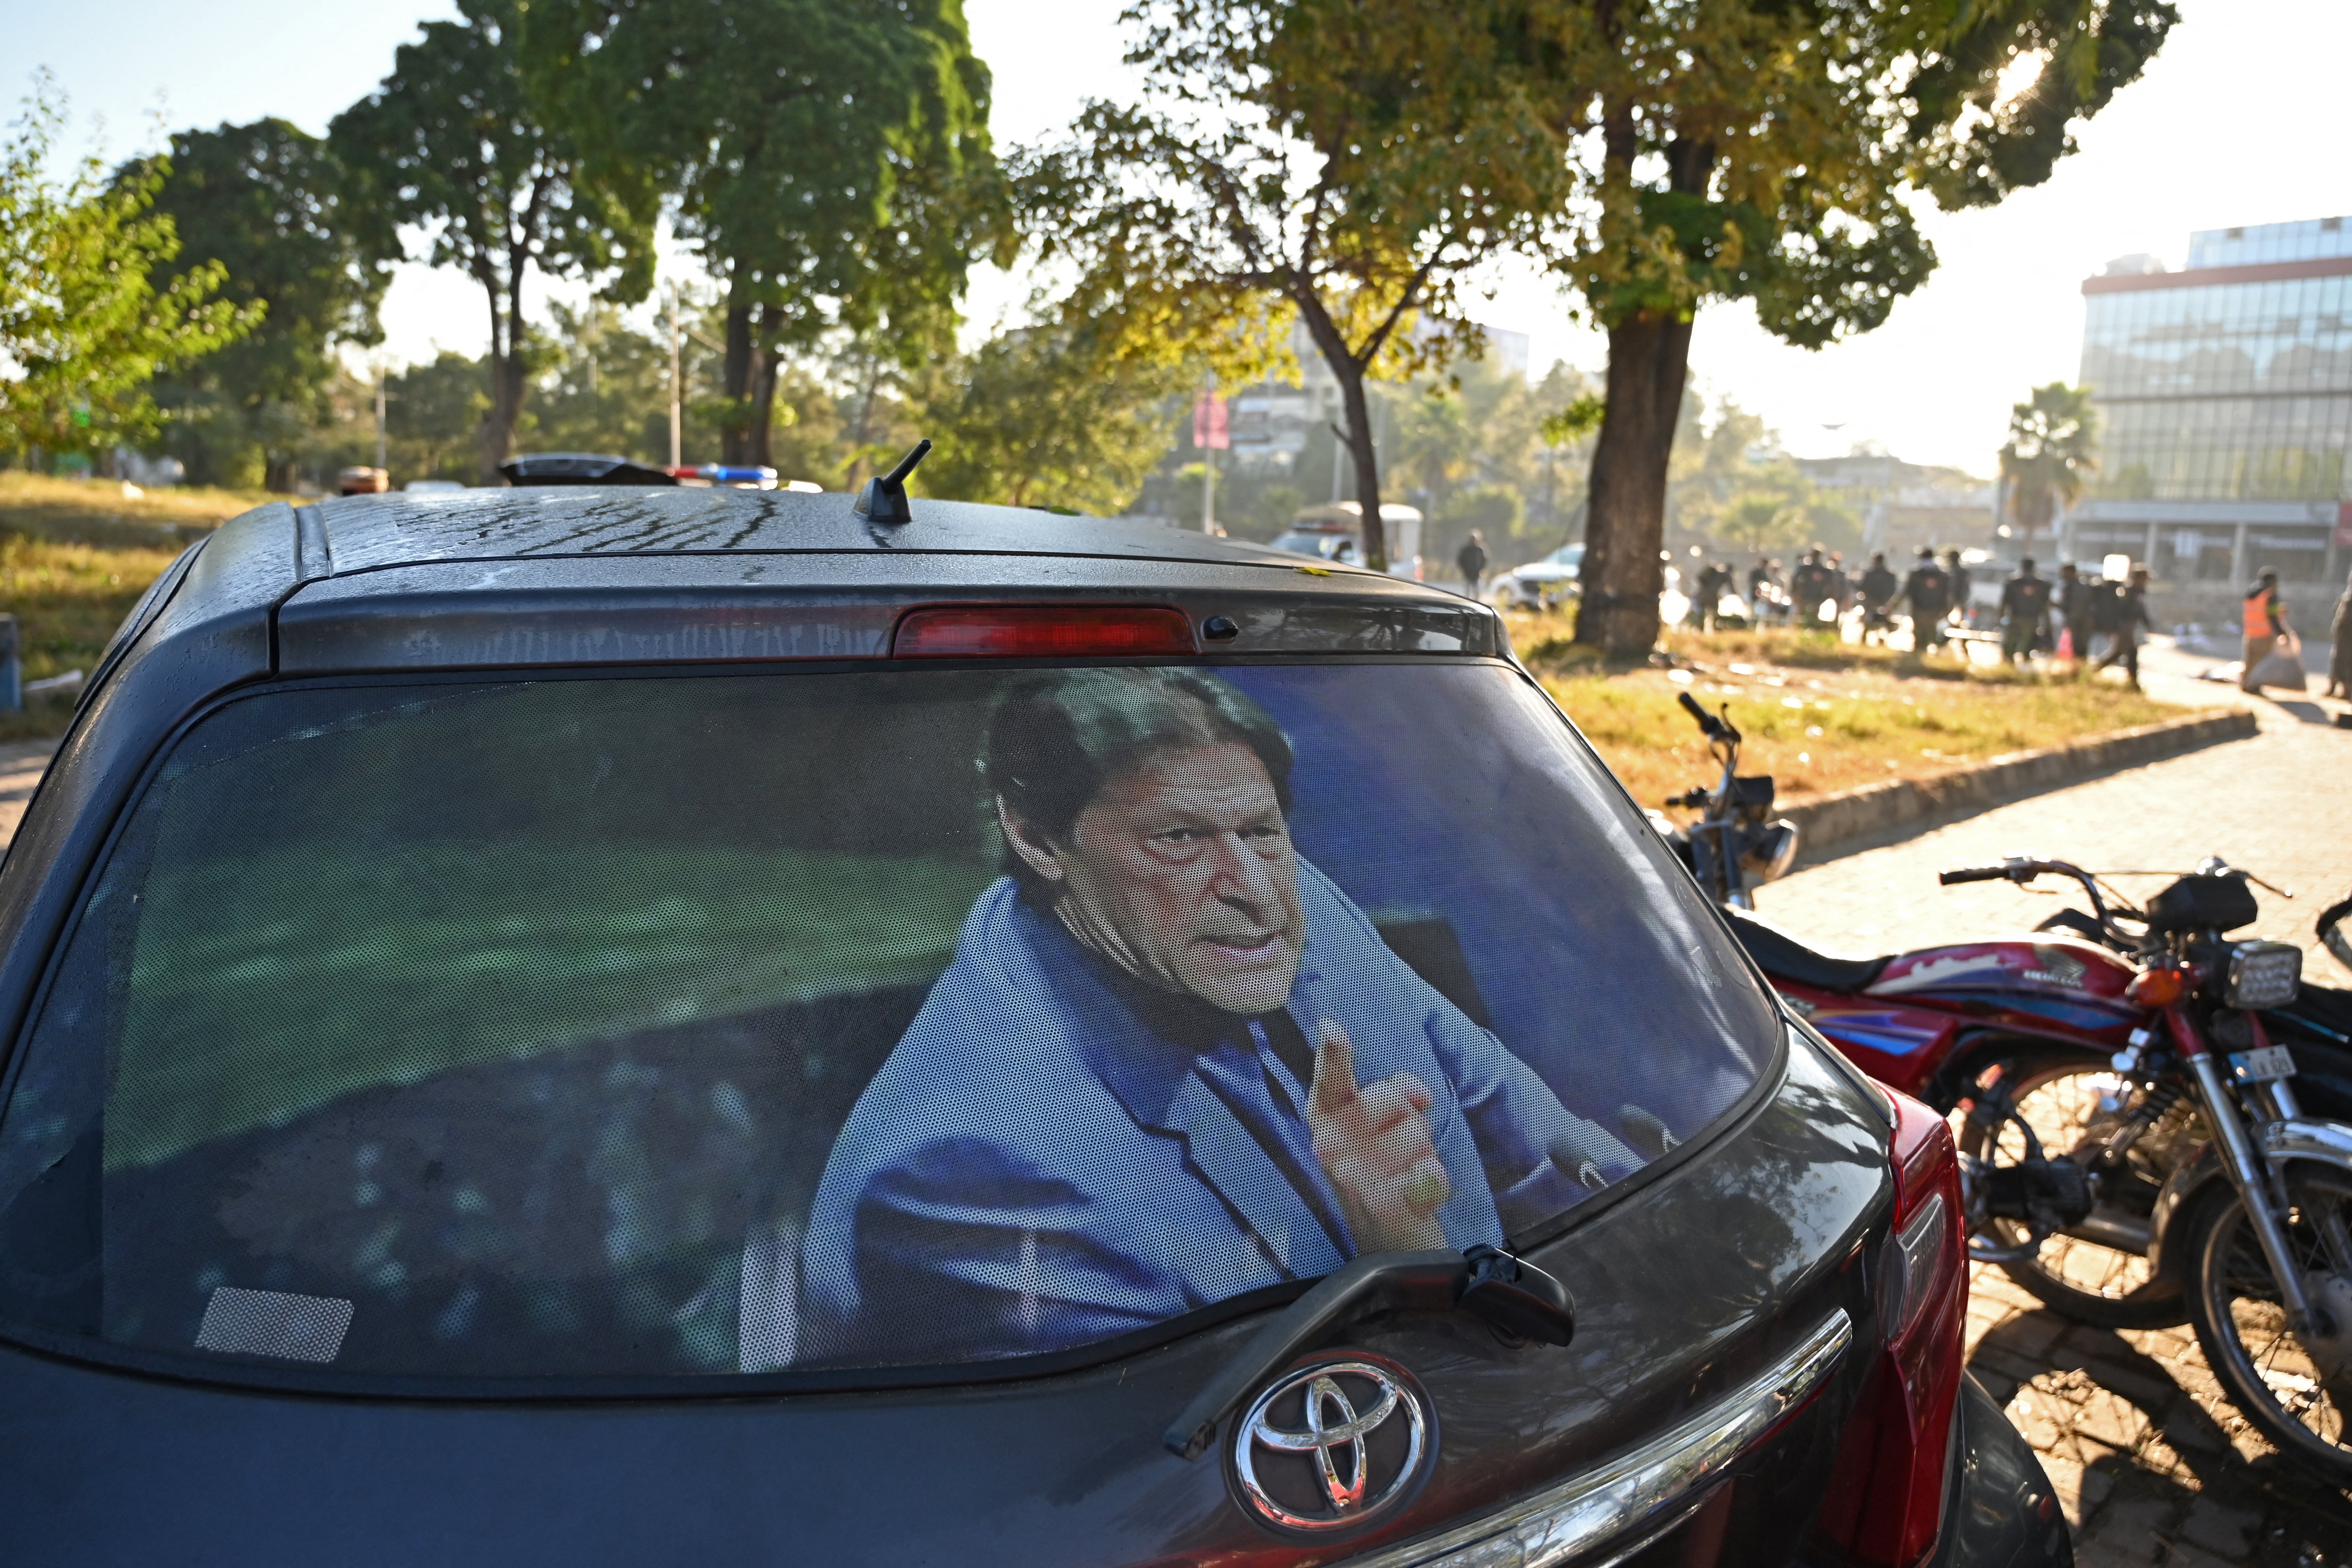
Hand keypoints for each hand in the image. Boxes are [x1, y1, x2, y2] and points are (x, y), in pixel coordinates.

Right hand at [1306, 1020, 1449, 1253]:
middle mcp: (1330, 1148)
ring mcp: (1353, 1177)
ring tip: (1406, 1170)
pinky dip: (1433, 1182)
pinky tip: (1418, 1195)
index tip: (1331, 1029)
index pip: (1329, 1082)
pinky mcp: (1381, 1206)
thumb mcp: (1386, 1120)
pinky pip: (1429, 1174)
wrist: (1388, 1235)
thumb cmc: (1385, 1165)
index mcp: (1326, 1120)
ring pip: (1416, 1133)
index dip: (1332, 1055)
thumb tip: (1415, 1091)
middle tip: (1399, 1146)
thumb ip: (1395, 1091)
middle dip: (1408, 1116)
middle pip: (1390, 1097)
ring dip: (1424, 1151)